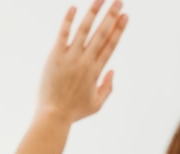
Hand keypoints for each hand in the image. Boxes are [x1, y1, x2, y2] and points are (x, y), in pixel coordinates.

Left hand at [8, 0, 127, 153]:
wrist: (53, 115)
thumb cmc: (74, 112)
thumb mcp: (96, 104)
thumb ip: (107, 87)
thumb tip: (112, 71)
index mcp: (96, 71)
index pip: (110, 45)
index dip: (119, 29)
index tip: (125, 16)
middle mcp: (86, 61)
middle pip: (101, 34)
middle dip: (111, 16)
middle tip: (119, 1)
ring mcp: (70, 58)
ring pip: (84, 30)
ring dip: (94, 13)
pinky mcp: (55, 57)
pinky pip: (63, 35)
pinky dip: (68, 21)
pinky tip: (73, 8)